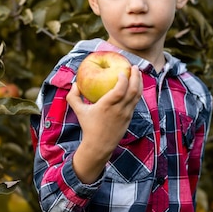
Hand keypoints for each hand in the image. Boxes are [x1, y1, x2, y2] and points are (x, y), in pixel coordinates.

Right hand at [66, 65, 141, 182]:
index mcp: (107, 106)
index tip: (121, 71)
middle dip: (136, 77)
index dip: (123, 79)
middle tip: (134, 66)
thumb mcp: (78, 111)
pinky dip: (137, 91)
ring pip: (137, 96)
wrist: (99, 145)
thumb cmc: (88, 126)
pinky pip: (135, 101)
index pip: (119, 90)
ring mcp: (126, 114)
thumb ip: (73, 96)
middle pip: (132, 91)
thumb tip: (75, 83)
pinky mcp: (129, 117)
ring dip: (139, 82)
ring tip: (137, 73)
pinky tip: (135, 85)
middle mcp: (119, 110)